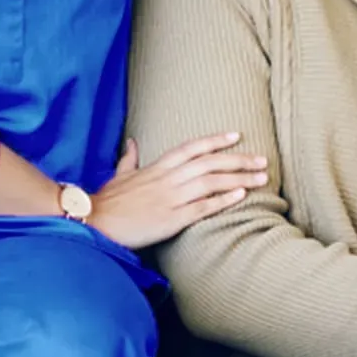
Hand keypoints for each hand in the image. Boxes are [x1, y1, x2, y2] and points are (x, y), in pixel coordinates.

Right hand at [90, 133, 266, 248]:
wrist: (94, 221)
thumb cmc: (107, 201)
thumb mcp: (119, 175)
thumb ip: (130, 159)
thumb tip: (132, 143)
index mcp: (157, 167)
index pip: (192, 148)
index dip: (215, 140)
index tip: (237, 135)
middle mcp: (168, 178)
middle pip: (209, 163)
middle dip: (239, 160)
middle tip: (263, 160)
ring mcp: (171, 198)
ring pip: (211, 182)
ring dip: (239, 178)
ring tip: (261, 178)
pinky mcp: (171, 219)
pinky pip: (202, 207)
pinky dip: (222, 200)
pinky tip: (240, 196)